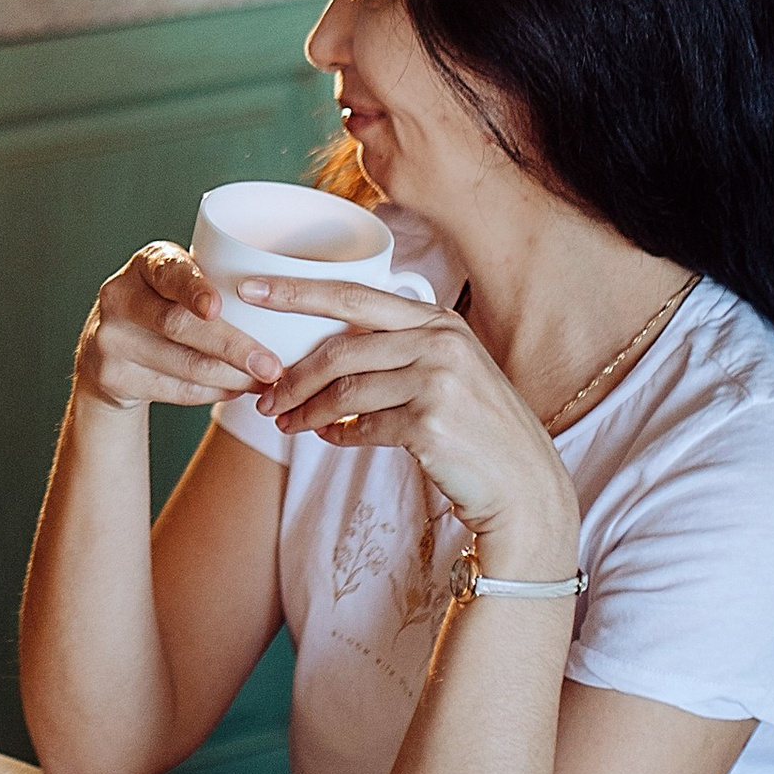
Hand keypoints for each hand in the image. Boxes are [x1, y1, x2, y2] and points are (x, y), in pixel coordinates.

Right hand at [73, 244, 289, 414]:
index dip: (192, 289)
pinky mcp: (113, 377)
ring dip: (231, 377)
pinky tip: (236, 389)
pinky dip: (213, 392)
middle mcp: (120, 297)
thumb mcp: (181, 282)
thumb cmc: (168, 306)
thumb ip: (216, 283)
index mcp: (146, 264)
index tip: (217, 307)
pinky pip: (175, 390)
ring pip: (182, 364)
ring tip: (265, 381)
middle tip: (272, 366)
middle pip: (179, 326)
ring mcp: (111, 339)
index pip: (168, 272)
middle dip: (232, 347)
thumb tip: (289, 307)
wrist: (109, 348)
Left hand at [236, 275, 579, 562]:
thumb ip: (400, 348)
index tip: (251, 290)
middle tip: (261, 392)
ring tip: (284, 423)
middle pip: (340, 347)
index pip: (354, 294)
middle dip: (292, 372)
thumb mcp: (449, 370)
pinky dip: (339, 434)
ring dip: (306, 410)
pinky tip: (329, 438)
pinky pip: (362, 427)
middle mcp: (439, 343)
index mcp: (438, 320)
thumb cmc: (477, 427)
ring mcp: (437, 382)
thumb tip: (324, 350)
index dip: (297, 292)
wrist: (522, 483)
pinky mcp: (430, 424)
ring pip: (345, 390)